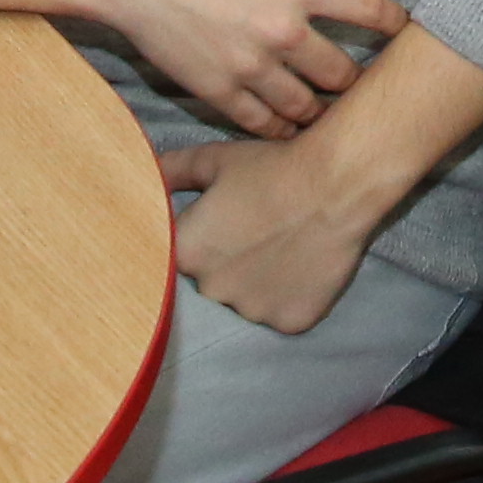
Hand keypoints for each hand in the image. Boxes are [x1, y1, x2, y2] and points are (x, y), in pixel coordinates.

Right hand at [0, 0, 404, 136]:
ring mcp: (250, 67)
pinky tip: (285, 125)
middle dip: (354, 79)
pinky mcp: (218, 91)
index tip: (400, 32)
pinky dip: (279, 128)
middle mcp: (283, 31)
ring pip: (306, 108)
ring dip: (319, 110)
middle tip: (357, 81)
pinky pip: (262, 123)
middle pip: (342, 73)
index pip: (371, 12)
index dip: (394, 24)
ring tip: (323, 109)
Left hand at [152, 130, 396, 336]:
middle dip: (231, 264)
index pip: (180, 259)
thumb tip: (145, 173)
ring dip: (260, 283)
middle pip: (214, 283)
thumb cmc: (272, 167)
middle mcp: (211, 290)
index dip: (206, 242)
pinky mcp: (289, 322)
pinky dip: (291, 296)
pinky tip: (304, 266)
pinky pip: (283, 313)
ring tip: (286, 246)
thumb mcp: (215, 160)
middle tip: (260, 231)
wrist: (337, 184)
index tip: (228, 227)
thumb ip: (172, 171)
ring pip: (249, 301)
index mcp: (185, 253)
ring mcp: (252, 311)